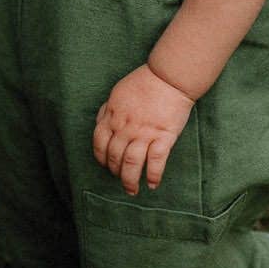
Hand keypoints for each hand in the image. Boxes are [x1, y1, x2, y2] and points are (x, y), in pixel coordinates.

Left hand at [93, 64, 194, 194]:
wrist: (169, 77)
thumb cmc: (144, 82)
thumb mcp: (117, 92)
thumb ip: (108, 109)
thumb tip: (101, 122)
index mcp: (112, 116)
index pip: (100, 143)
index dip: (101, 158)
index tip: (105, 165)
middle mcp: (125, 127)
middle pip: (114, 157)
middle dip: (115, 172)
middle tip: (120, 179)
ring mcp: (144, 133)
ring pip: (131, 163)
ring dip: (129, 180)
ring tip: (132, 190)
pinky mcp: (163, 137)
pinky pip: (155, 162)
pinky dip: (153, 176)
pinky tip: (152, 184)